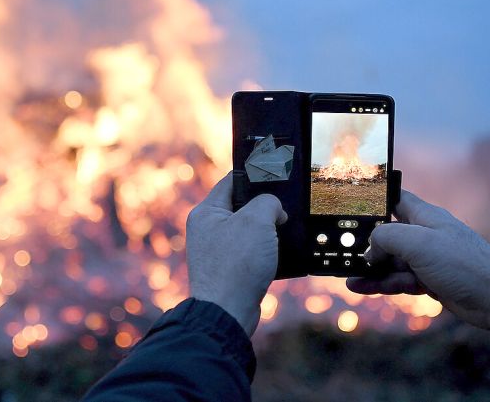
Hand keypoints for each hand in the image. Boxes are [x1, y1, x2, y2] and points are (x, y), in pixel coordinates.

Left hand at [186, 173, 287, 335]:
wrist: (228, 313)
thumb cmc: (236, 265)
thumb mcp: (256, 220)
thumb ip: (268, 203)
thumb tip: (276, 210)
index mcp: (206, 212)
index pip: (231, 182)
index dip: (255, 176)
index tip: (276, 175)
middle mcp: (208, 230)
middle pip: (242, 207)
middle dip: (265, 208)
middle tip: (283, 210)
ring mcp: (217, 251)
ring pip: (249, 231)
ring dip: (268, 232)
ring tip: (283, 233)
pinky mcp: (229, 270)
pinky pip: (251, 253)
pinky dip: (266, 253)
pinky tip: (279, 255)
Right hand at [346, 190, 489, 340]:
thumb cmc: (464, 265)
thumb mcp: (418, 243)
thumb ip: (387, 238)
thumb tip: (370, 248)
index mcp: (424, 217)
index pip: (394, 200)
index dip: (374, 201)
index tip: (351, 207)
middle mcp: (425, 235)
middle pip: (387, 236)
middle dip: (367, 246)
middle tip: (344, 254)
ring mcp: (427, 259)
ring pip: (391, 261)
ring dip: (371, 270)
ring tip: (349, 278)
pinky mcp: (430, 280)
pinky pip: (399, 279)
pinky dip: (383, 284)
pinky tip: (364, 287)